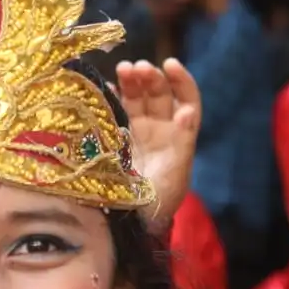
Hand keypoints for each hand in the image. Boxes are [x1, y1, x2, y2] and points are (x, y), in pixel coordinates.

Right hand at [117, 58, 198, 226]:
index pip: (186, 100)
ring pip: (135, 99)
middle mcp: (159, 130)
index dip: (181, 80)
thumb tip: (187, 111)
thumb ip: (182, 141)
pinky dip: (107, 98)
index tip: (169, 65)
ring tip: (122, 70)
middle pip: (157, 94)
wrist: (131, 223)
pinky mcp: (113, 139)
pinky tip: (102, 91)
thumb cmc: (158, 201)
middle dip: (149, 77)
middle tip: (136, 68)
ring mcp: (135, 133)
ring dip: (129, 82)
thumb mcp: (176, 173)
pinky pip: (112, 112)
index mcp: (178, 136)